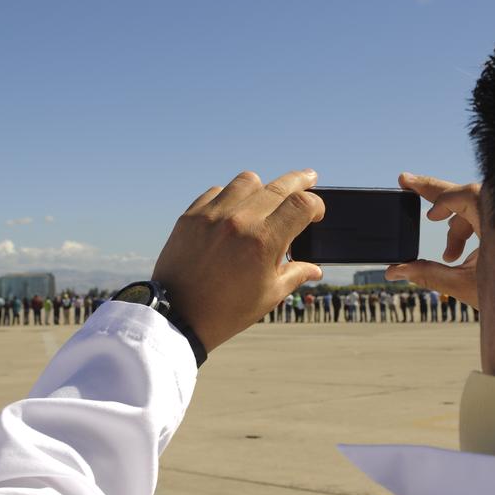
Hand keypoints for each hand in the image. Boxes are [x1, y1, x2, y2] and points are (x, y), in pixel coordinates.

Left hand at [153, 170, 325, 352]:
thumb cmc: (227, 310)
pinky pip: (217, 192)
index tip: (316, 213)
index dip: (316, 205)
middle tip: (309, 178)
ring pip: (247, 181)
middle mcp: (239, 221)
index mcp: (264, 242)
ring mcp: (212, 215)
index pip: (301, 205)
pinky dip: (231, 197)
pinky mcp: (190, 216)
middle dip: (300, 181)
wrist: (178, 316)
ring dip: (263, 188)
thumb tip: (315, 269)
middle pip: (279, 186)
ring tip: (266, 199)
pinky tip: (235, 211)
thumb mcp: (269, 295)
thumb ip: (296, 275)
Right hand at [385, 172, 480, 309]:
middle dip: (435, 192)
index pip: (465, 194)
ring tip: (449, 256)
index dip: (442, 200)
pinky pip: (486, 214)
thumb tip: (393, 270)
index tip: (429, 217)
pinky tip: (458, 251)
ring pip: (474, 207)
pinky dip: (468, 226)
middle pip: (465, 192)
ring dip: (456, 227)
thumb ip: (426, 274)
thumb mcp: (462, 285)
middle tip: (406, 180)